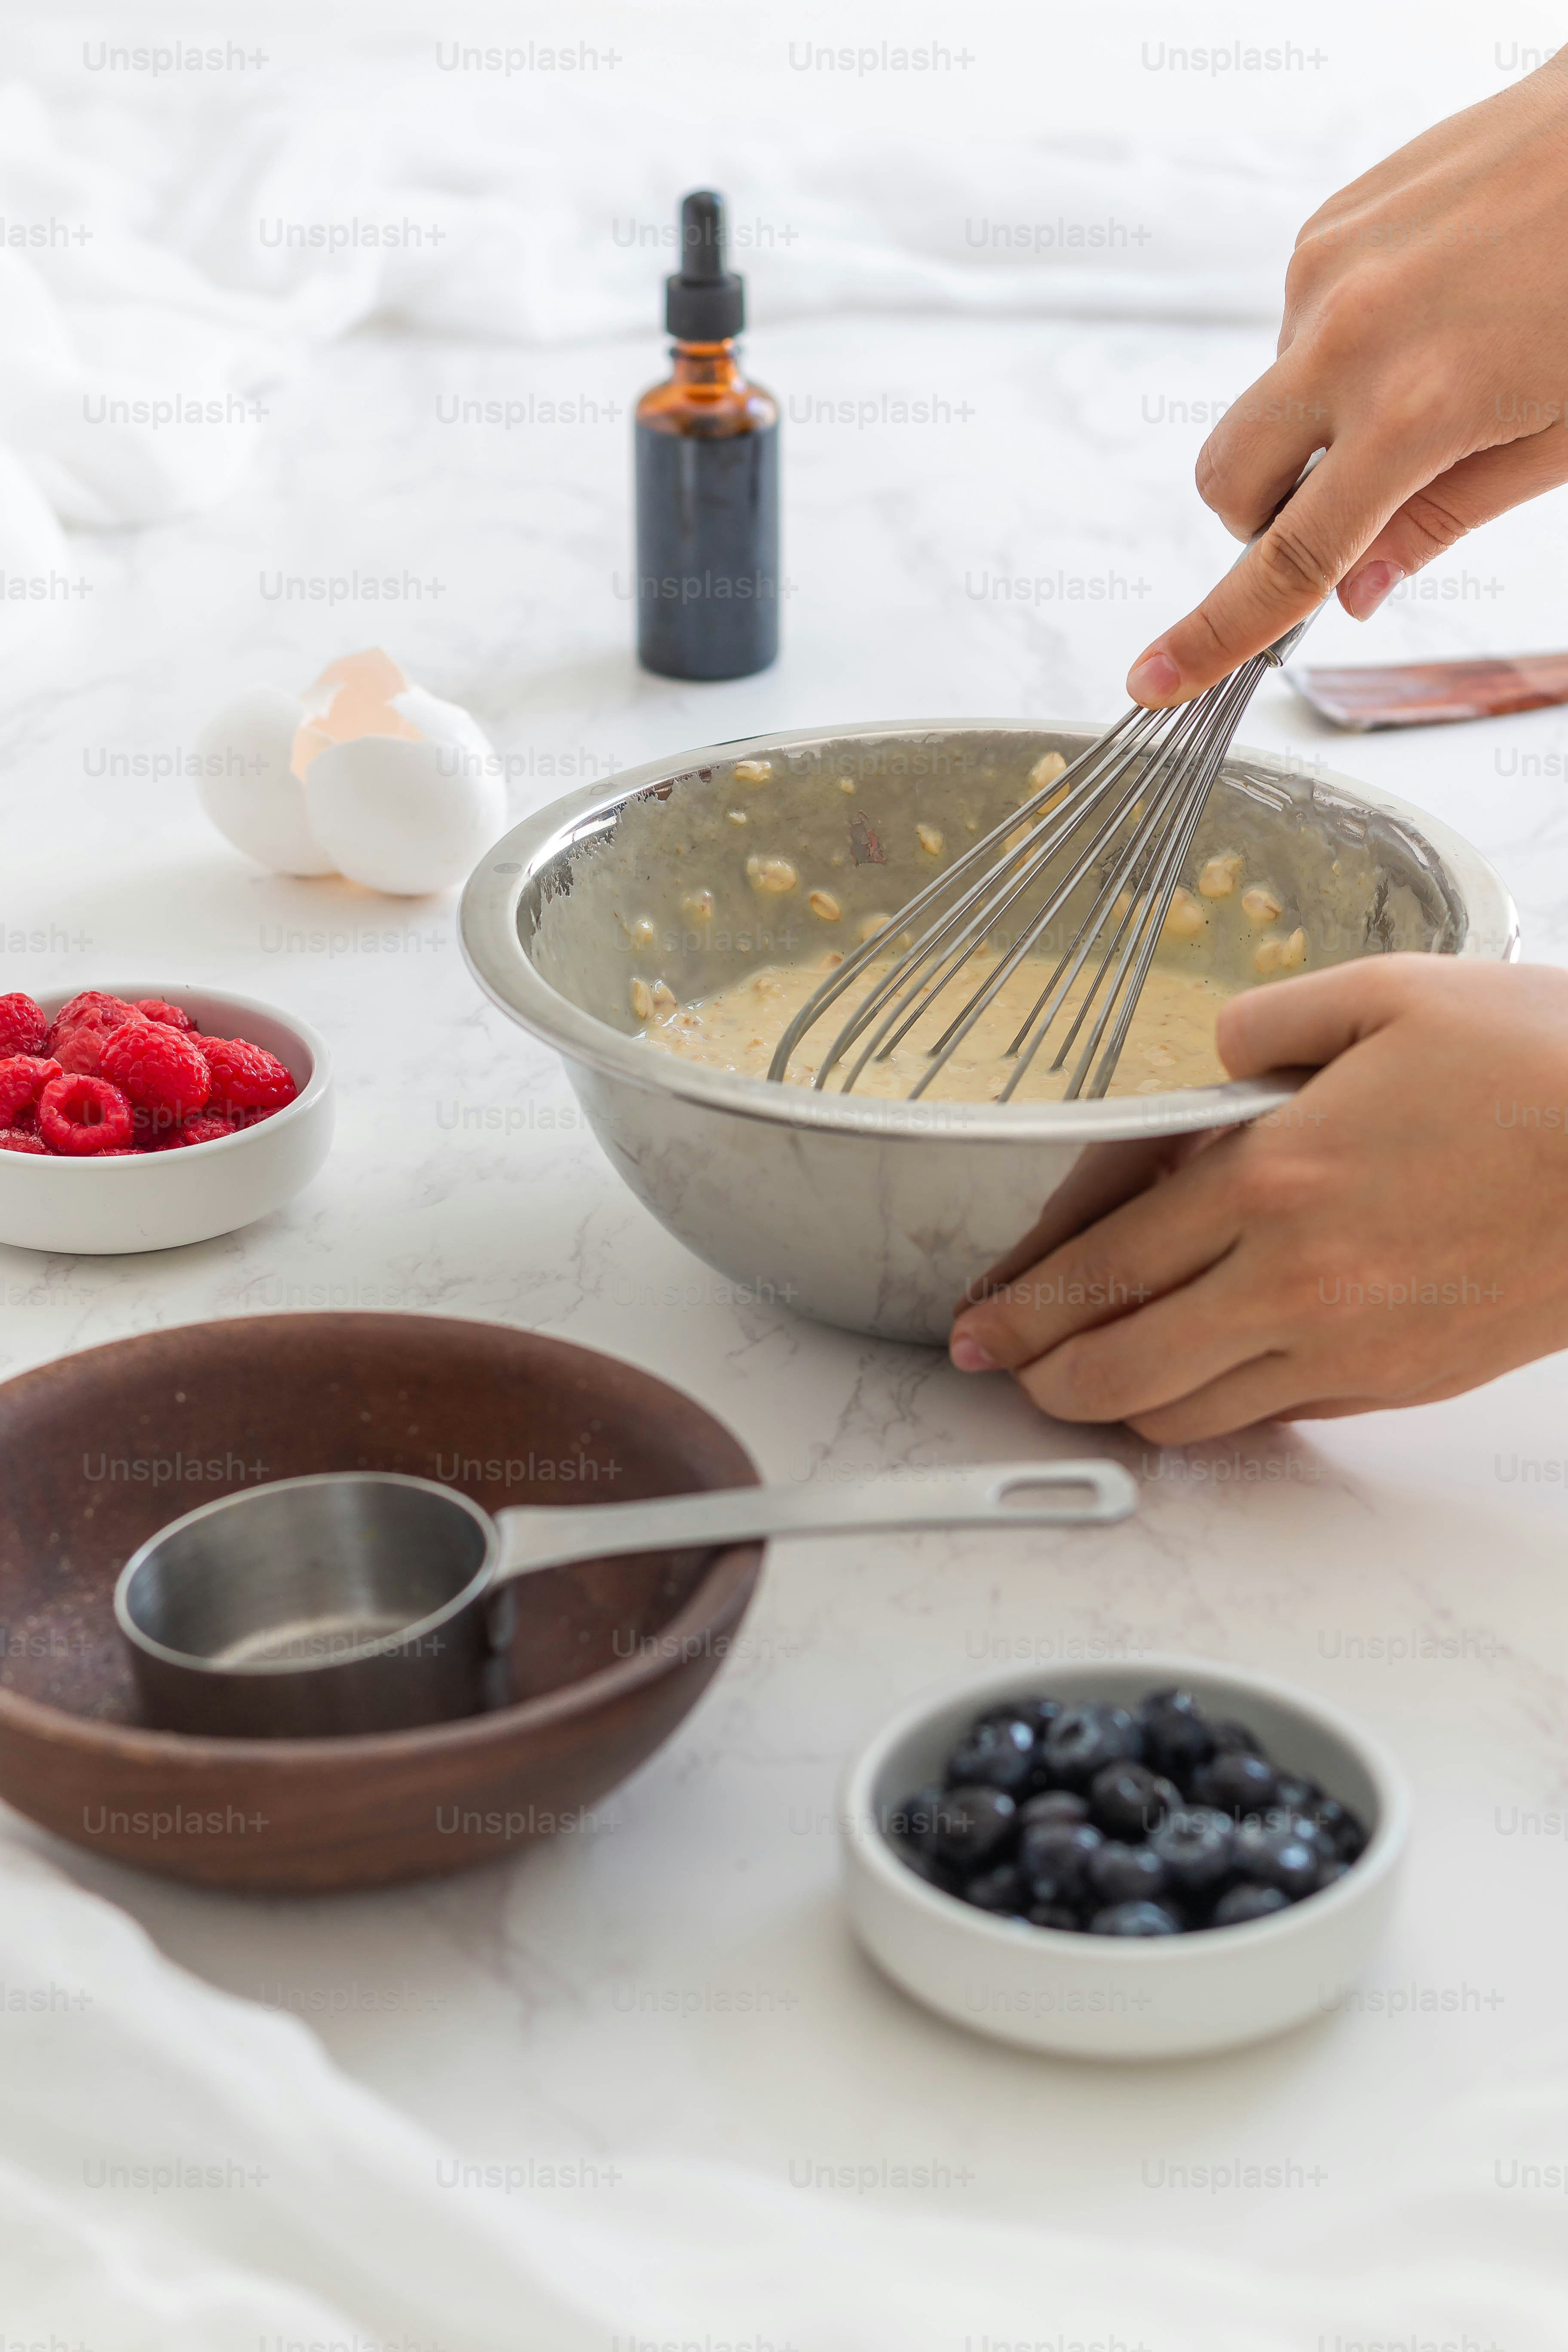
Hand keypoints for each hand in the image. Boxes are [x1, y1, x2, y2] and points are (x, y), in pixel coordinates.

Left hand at [948, 957, 1567, 1439]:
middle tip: (1001, 1370)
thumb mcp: (1386, 996)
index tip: (978, 1322)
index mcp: (1272, 1179)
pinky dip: (1220, 1410)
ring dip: (1122, 1406)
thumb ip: (1265, 1022)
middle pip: (1124, 1365)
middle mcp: (1295, 1280)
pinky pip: (1279, 1418)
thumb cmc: (1539, 1066)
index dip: (1021, 1305)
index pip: (1102, 1267)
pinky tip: (1201, 1382)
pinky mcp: (1402, 1383)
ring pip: (1193, 1414)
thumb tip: (1205, 1056)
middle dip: (1042, 1378)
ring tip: (1086, 1384)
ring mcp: (1350, 1346)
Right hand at [1126, 62, 1567, 707]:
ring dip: (1320, 416)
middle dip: (1263, 515)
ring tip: (1431, 361)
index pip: (1286, 561)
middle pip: (1230, 481)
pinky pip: (1296, 326)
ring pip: (1271, 402)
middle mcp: (1346, 340)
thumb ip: (1445, 518)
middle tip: (1350, 498)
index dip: (1214, 635)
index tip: (1153, 678)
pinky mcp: (1327, 226)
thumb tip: (1357, 591)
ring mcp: (1324, 272)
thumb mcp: (1559, 436)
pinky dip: (1340, 346)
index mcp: (1413, 410)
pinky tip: (1425, 307)